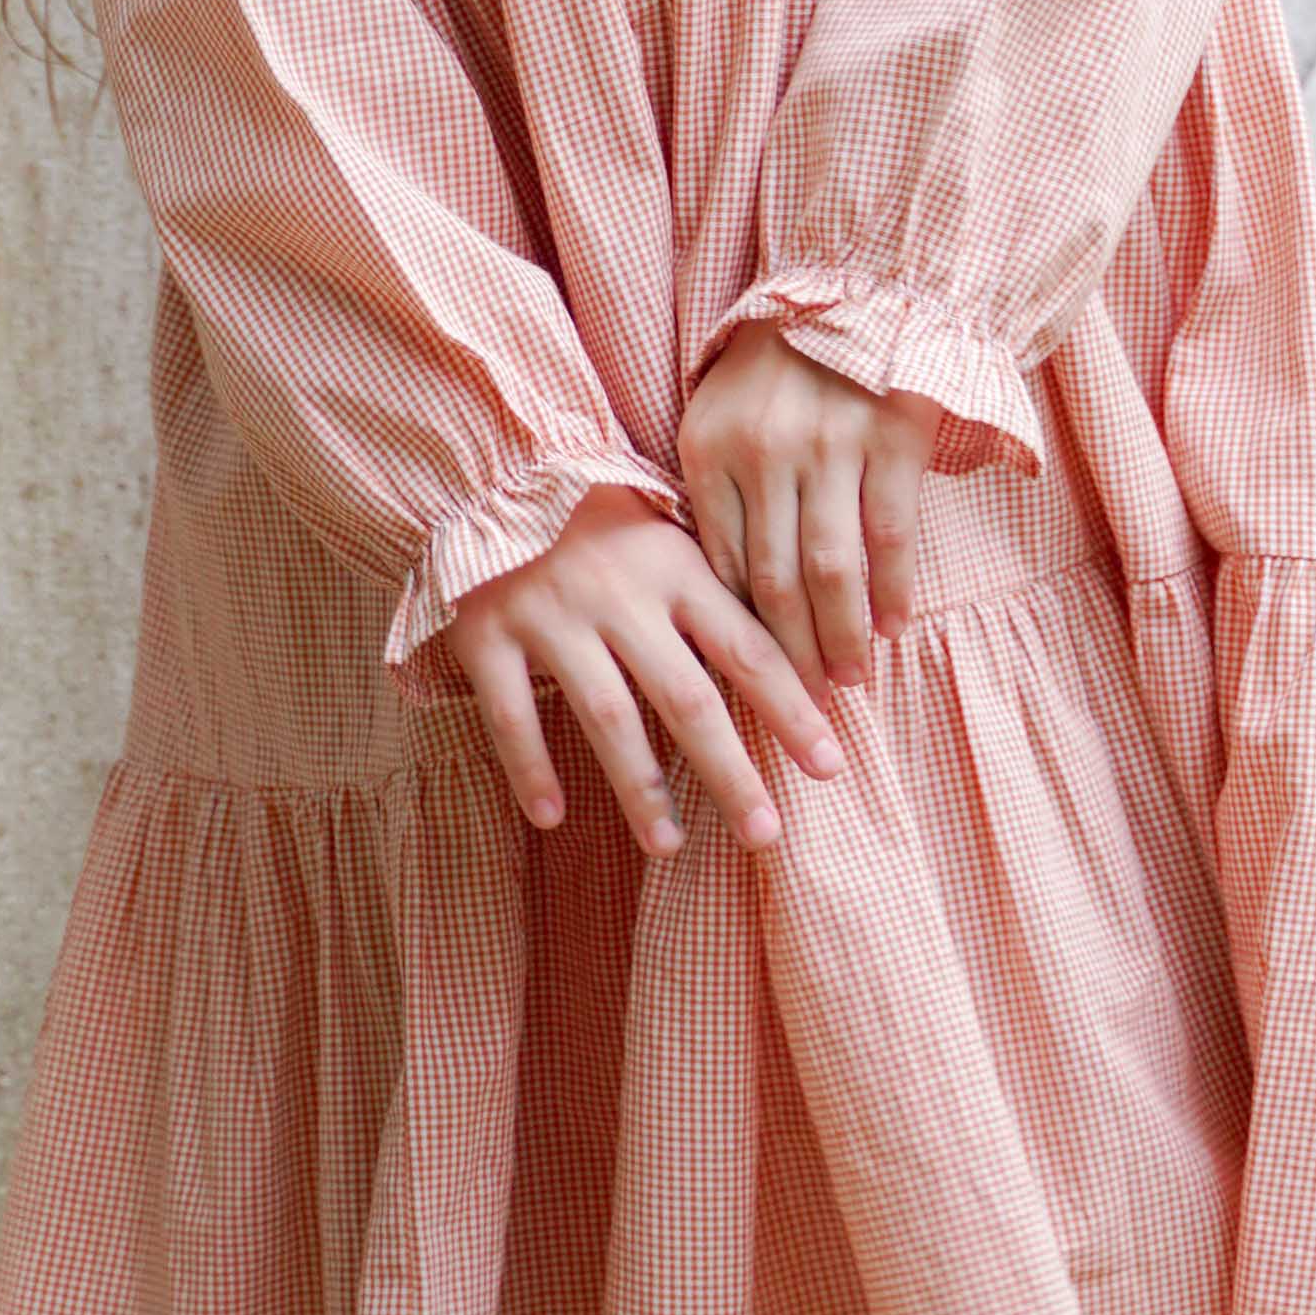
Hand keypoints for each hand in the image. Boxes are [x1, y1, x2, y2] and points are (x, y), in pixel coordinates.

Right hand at [445, 488, 851, 863]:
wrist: (492, 469)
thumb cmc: (602, 520)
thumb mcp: (670, 540)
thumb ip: (721, 599)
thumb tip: (805, 669)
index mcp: (676, 568)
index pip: (748, 651)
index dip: (792, 712)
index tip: (828, 767)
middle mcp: (619, 595)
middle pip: (686, 699)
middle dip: (729, 772)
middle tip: (764, 834)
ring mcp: (550, 615)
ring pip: (606, 716)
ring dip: (641, 788)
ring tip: (669, 845)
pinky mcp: (486, 634)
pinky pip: (510, 713)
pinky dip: (530, 768)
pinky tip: (552, 817)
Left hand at [672, 327, 944, 696]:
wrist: (851, 288)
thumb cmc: (776, 367)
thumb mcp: (717, 417)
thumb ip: (712, 494)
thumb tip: (714, 595)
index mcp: (708, 450)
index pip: (721, 567)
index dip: (737, 635)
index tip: (749, 684)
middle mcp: (763, 452)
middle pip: (774, 583)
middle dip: (791, 657)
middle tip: (804, 708)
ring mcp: (829, 444)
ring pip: (832, 570)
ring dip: (843, 637)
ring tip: (850, 681)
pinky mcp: (889, 435)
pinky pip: (889, 534)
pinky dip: (891, 589)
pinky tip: (894, 626)